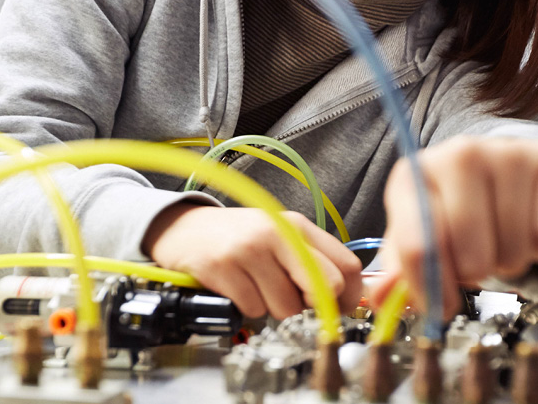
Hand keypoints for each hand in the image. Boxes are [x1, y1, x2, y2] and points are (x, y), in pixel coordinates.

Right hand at [142, 205, 361, 318]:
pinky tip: (238, 289)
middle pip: (324, 287)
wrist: (187, 230)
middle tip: (298, 305)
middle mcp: (277, 234)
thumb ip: (311, 260)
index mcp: (298, 226)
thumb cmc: (240, 238)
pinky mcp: (223, 268)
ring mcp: (250, 250)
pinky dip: (248, 309)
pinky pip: (252, 310)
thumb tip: (344, 298)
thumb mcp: (281, 237)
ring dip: (274, 309)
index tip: (340, 309)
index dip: (350, 296)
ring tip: (259, 288)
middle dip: (314, 307)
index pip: (346, 264)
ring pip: (287, 307)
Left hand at [370, 135, 537, 316]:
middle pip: (471, 256)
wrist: (496, 169)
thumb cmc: (450, 209)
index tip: (443, 304)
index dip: (432, 288)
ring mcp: (506, 152)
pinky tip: (529, 224)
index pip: (418, 246)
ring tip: (501, 235)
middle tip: (476, 253)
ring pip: (515, 249)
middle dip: (476, 271)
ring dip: (511, 259)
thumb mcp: (415, 235)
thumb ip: (398, 271)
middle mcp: (458, 154)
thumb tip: (381, 297)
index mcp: (414, 175)